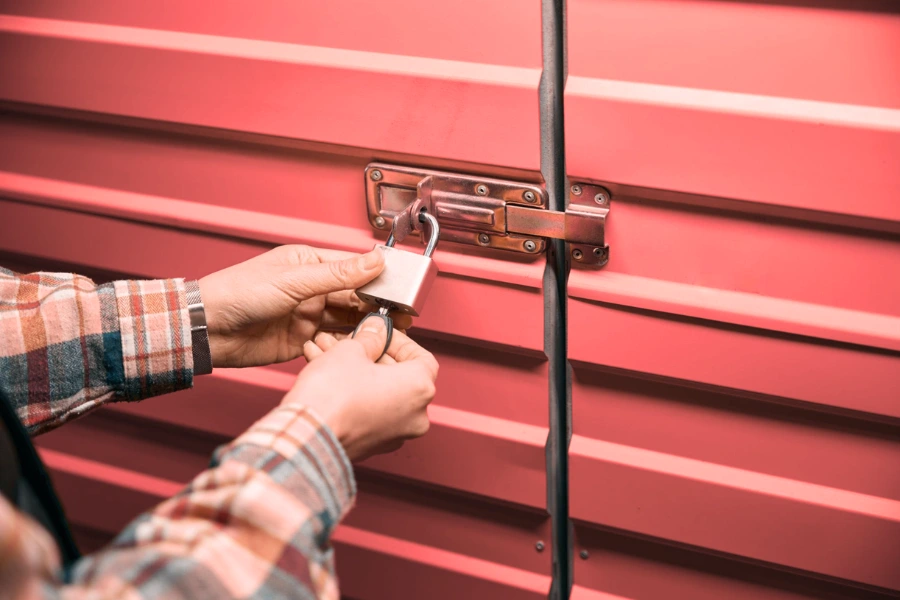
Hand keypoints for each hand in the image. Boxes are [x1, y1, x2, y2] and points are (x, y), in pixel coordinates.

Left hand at [198, 245, 411, 367]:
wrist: (208, 331)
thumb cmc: (239, 294)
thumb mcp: (294, 280)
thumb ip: (338, 274)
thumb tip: (374, 259)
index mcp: (309, 264)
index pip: (354, 268)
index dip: (378, 278)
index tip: (402, 288)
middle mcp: (312, 289)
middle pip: (355, 296)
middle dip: (378, 305)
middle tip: (403, 316)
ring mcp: (308, 315)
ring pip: (347, 320)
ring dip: (366, 326)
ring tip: (390, 333)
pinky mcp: (303, 341)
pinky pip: (334, 342)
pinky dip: (349, 344)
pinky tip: (364, 347)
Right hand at [283, 316, 438, 461]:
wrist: (306, 436)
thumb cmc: (332, 397)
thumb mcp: (352, 350)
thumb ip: (370, 336)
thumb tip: (377, 330)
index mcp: (419, 389)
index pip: (421, 357)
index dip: (398, 341)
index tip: (381, 333)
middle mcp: (414, 415)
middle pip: (396, 374)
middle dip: (368, 354)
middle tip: (349, 340)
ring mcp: (395, 433)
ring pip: (378, 391)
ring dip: (354, 370)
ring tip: (327, 352)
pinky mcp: (372, 444)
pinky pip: (368, 409)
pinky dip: (352, 392)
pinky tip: (326, 373)